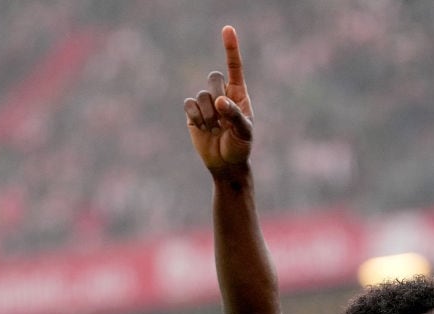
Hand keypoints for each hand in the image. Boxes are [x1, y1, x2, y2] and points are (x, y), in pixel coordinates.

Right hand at [184, 25, 252, 173]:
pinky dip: (196, 117)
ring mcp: (206, 103)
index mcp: (239, 94)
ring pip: (201, 95)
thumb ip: (234, 114)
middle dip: (217, 96)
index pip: (235, 67)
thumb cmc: (240, 146)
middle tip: (223, 116)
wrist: (225, 164)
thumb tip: (219, 100)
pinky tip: (203, 129)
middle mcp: (222, 94)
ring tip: (215, 129)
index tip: (227, 29)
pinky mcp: (193, 113)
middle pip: (213, 77)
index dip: (230, 48)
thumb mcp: (244, 132)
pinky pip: (189, 104)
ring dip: (209, 114)